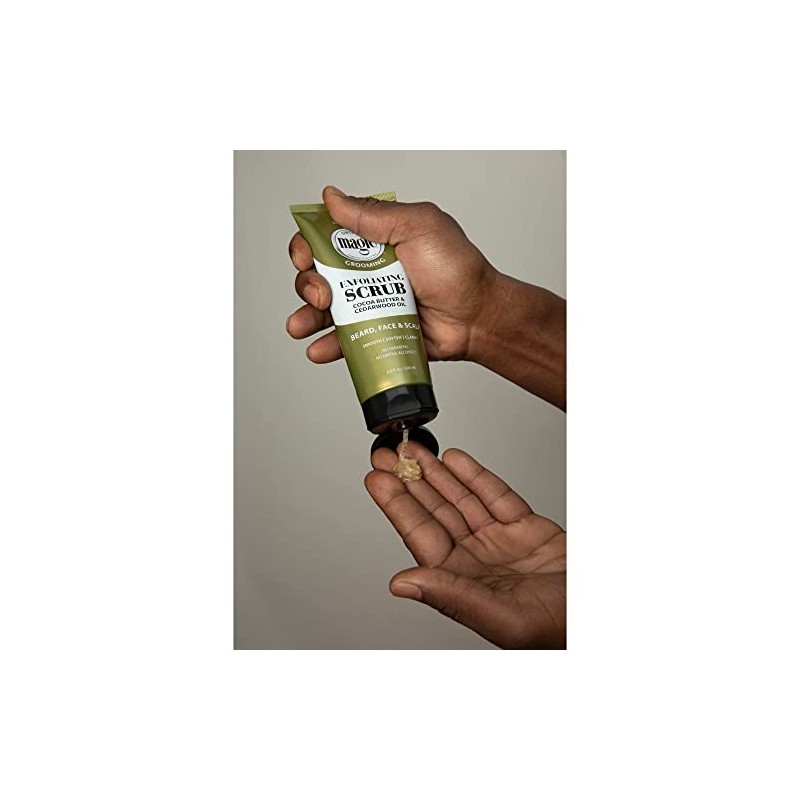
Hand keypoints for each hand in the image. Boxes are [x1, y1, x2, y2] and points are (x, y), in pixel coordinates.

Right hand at [287, 186, 566, 408]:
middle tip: (322, 294)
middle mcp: (368, 270)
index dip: (308, 245)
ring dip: (306, 317)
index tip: (306, 256)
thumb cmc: (457, 268)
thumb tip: (332, 197)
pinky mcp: (376, 332)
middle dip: (308, 283)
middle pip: (318, 273)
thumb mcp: (418, 226)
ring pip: (324, 309)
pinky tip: (320, 349)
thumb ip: (373, 215)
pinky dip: (327, 346)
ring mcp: (370, 303)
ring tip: (304, 324)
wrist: (478, 317)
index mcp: (375, 239)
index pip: (327, 236)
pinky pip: (344, 340)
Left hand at [365, 442, 565, 648]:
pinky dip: (475, 475)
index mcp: (462, 583)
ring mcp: (499, 542)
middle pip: (434, 512)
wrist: (599, 615)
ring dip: (436, 474)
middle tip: (387, 455)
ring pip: (460, 500)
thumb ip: (451, 596)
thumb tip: (403, 583)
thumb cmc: (559, 628)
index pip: (420, 537)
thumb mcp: (502, 616)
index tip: (376, 480)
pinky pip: (494, 495)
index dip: (396, 506)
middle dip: (409, 482)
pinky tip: (454, 460)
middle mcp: (475, 560)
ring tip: (414, 450)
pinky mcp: (525, 528)